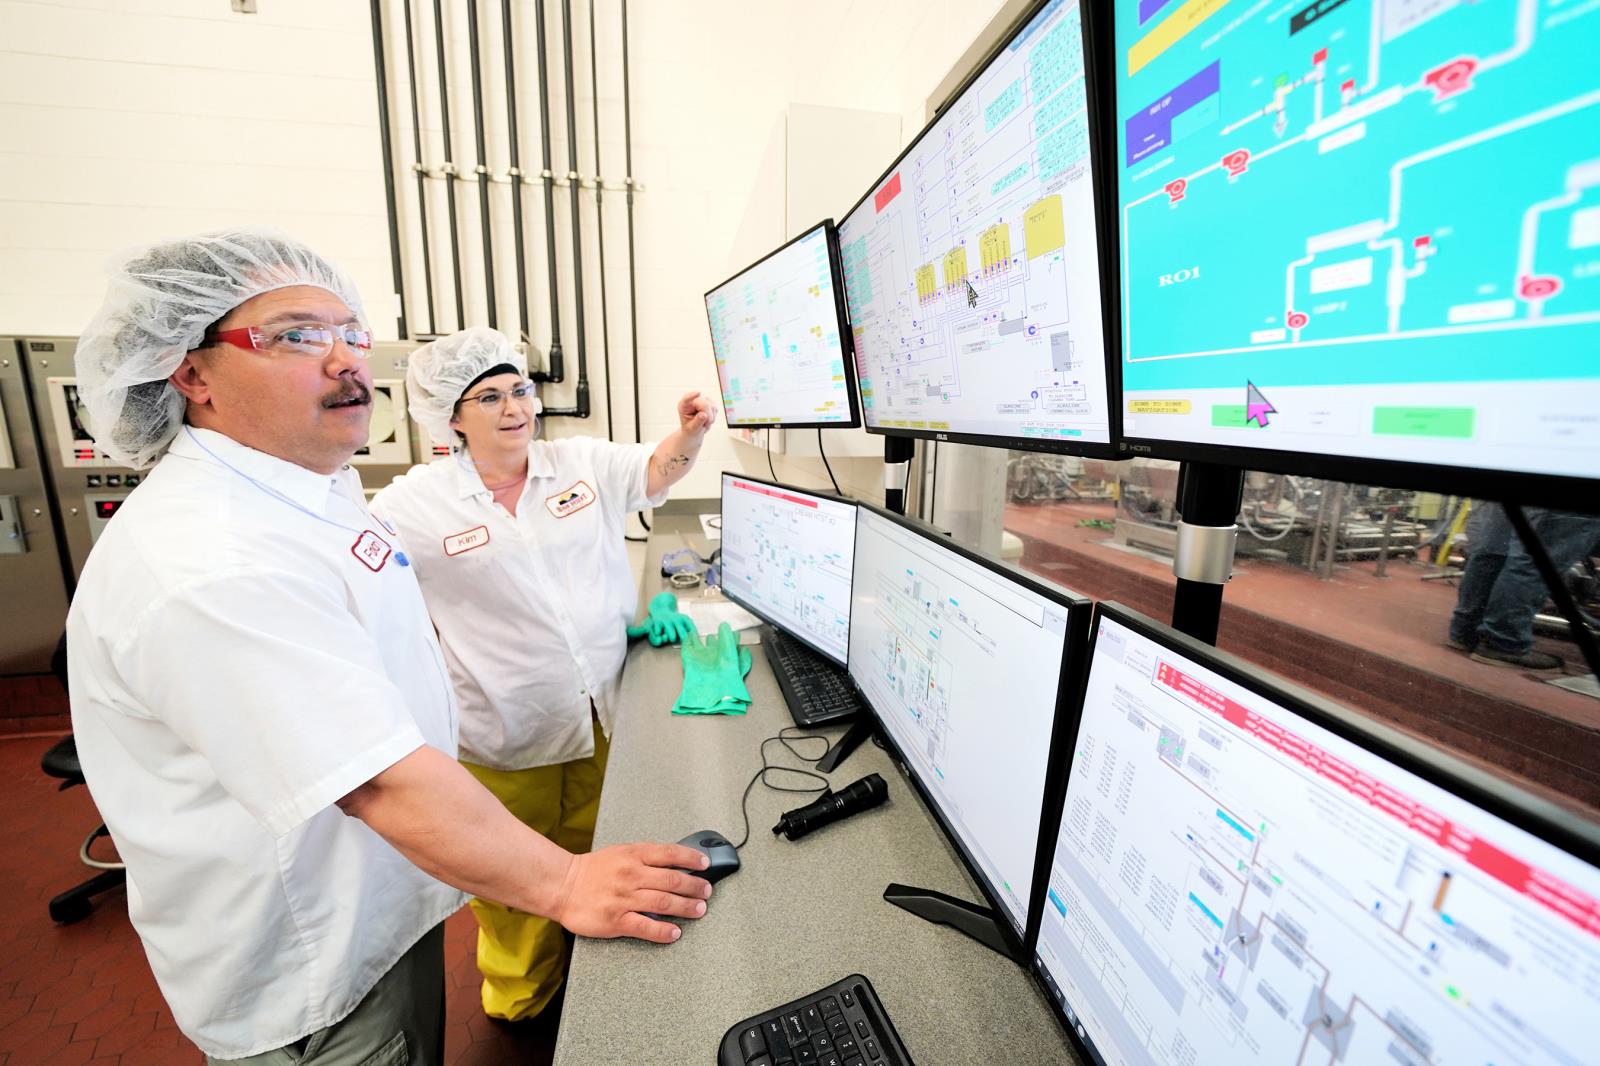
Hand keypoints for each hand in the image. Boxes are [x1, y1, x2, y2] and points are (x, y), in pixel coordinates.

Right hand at [548, 842, 713, 943]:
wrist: (562, 885)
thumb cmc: (592, 870)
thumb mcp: (620, 853)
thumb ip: (645, 858)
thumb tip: (673, 864)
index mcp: (634, 855)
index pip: (670, 853)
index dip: (692, 859)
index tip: (705, 864)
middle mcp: (632, 875)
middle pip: (673, 880)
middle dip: (695, 886)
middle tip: (706, 892)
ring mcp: (625, 898)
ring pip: (664, 903)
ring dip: (686, 907)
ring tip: (699, 910)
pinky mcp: (616, 920)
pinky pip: (646, 927)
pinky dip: (664, 931)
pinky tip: (675, 933)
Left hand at [677, 391, 717, 435]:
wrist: (694, 430)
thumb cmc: (690, 429)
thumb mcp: (692, 428)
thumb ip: (697, 421)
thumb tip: (704, 414)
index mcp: (683, 406)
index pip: (686, 399)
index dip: (692, 396)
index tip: (698, 393)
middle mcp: (691, 401)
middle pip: (705, 404)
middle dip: (708, 415)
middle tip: (706, 425)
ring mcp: (701, 400)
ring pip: (711, 406)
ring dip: (711, 417)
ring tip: (705, 423)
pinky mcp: (708, 402)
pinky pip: (715, 408)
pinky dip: (713, 416)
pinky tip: (708, 420)